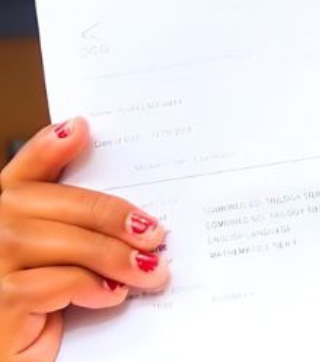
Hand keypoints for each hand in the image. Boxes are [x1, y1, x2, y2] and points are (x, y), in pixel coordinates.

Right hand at [0, 119, 169, 361]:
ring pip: (63, 242)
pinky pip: (58, 282)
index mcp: (1, 213)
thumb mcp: (59, 261)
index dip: (48, 147)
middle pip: (54, 203)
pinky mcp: (1, 300)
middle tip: (156, 234)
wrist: (17, 358)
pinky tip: (111, 295)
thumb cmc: (39, 308)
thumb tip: (120, 195)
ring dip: (115, 256)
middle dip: (114, 217)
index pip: (21, 172)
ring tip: (150, 271)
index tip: (81, 128)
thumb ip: (74, 224)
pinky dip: (93, 286)